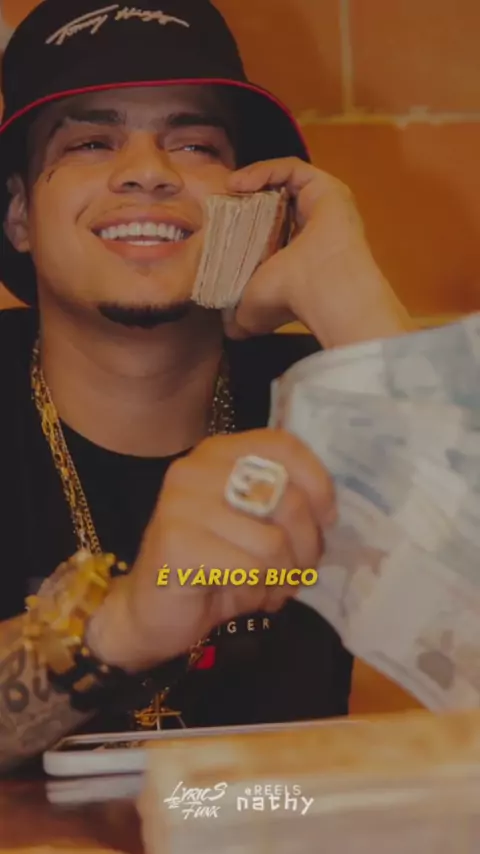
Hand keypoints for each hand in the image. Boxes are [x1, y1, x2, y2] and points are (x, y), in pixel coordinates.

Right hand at [88, 429, 334, 671]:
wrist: (152, 614)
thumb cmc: (213, 567)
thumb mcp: (255, 526)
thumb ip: (284, 504)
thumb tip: (328, 511)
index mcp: (219, 454)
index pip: (284, 445)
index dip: (318, 482)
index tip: (327, 519)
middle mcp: (196, 469)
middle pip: (286, 496)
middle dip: (305, 545)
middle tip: (295, 571)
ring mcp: (180, 504)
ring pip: (273, 541)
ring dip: (282, 576)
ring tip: (267, 587)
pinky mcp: (176, 543)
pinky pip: (249, 568)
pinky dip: (257, 591)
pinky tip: (244, 597)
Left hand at [223, 159, 412, 347]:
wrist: (321, 289)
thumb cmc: (289, 299)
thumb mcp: (251, 311)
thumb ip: (237, 317)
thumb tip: (226, 328)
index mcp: (301, 256)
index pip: (271, 231)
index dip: (244, 223)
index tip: (220, 224)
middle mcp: (315, 230)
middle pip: (278, 202)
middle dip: (249, 198)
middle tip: (224, 203)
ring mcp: (324, 207)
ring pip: (285, 182)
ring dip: (254, 180)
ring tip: (230, 189)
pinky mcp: (327, 188)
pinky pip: (292, 168)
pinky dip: (263, 170)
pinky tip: (239, 184)